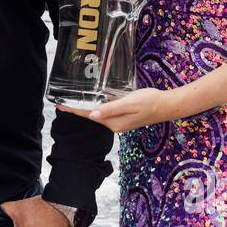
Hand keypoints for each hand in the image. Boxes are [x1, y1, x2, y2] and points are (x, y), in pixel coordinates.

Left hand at [55, 87, 184, 132]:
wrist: (167, 106)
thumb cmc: (149, 101)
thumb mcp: (129, 103)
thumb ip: (111, 109)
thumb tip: (92, 115)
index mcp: (114, 123)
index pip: (89, 116)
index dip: (74, 110)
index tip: (59, 106)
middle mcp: (115, 125)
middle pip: (91, 116)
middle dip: (76, 110)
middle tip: (61, 101)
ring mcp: (119, 122)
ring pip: (98, 115)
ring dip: (85, 108)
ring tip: (72, 101)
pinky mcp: (124, 117)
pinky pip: (105, 113)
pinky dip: (96, 107)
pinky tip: (92, 102)